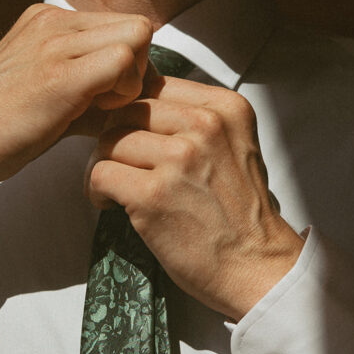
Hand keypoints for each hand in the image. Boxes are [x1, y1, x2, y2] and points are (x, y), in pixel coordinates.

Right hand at [0, 4, 152, 187]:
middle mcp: (53, 21)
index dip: (132, 66)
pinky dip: (123, 94)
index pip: (122, 27)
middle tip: (111, 106)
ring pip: (136, 38)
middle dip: (139, 71)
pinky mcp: (56, 74)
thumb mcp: (48, 95)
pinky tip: (92, 119)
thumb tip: (136, 101)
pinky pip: (122, 62)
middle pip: (137, 28)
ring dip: (132, 81)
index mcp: (48, 21)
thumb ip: (91, 89)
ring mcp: (53, 42)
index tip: (111, 100)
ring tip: (99, 111)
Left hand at [85, 75, 303, 318]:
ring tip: (115, 190)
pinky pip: (101, 173)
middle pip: (128, 110)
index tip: (133, 140)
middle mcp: (205, 125)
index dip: (134, 113)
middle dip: (114, 138)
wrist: (256, 267)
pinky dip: (96, 190)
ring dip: (102, 165)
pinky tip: (111, 204)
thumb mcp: (232, 149)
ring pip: (110, 139)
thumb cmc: (239, 216)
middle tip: (119, 167)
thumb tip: (140, 100)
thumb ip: (194, 121)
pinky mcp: (154, 194)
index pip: (156, 86)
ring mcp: (179, 158)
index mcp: (225, 108)